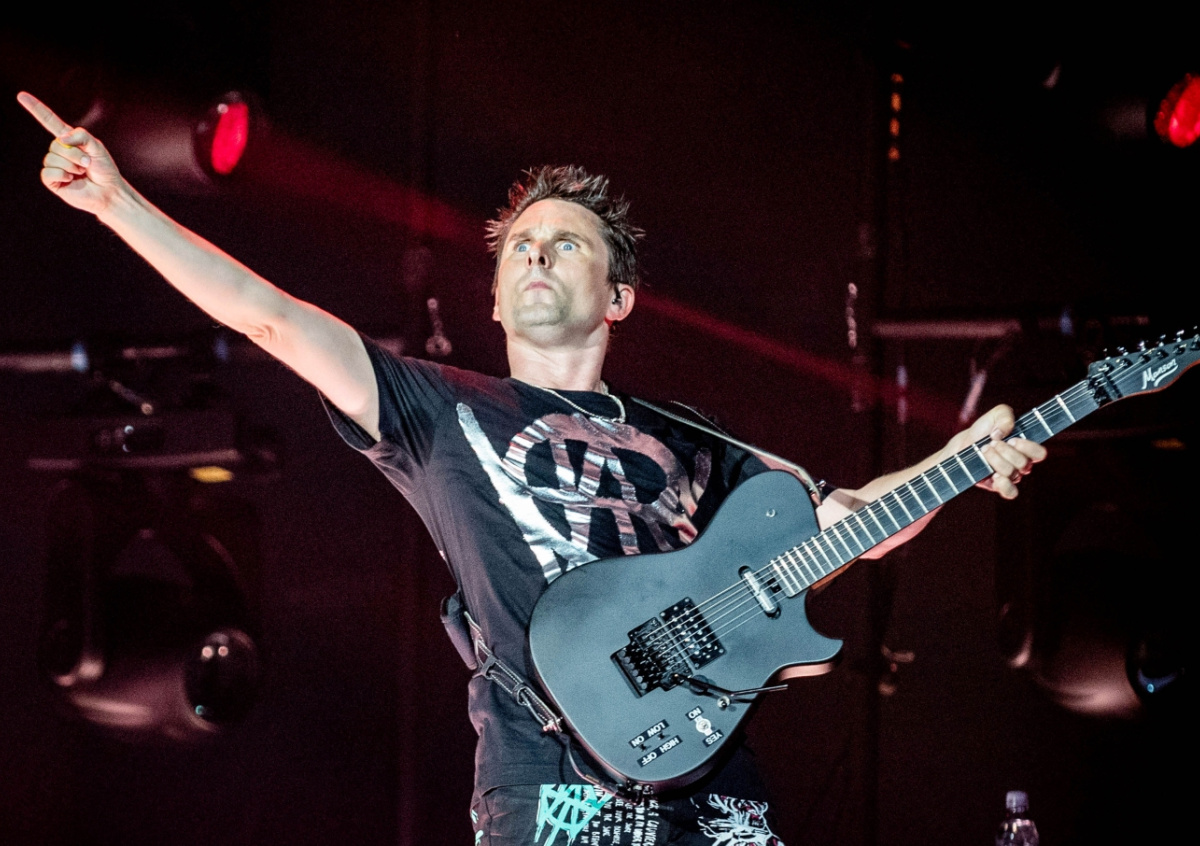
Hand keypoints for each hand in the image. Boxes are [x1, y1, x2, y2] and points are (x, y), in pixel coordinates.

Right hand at [17, 91, 124, 215]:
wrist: (109, 191)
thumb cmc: (103, 168)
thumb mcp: (96, 146)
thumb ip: (81, 136)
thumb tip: (61, 139)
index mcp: (68, 139)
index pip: (49, 121)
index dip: (36, 109)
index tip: (21, 95)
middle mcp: (59, 150)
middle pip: (56, 144)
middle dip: (75, 154)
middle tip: (87, 164)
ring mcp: (54, 165)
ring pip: (52, 158)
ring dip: (71, 166)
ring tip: (81, 172)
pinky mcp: (52, 180)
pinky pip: (48, 173)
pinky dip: (62, 175)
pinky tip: (71, 180)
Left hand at [948, 404, 1046, 499]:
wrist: (964, 443)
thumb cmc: (984, 429)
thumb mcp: (996, 414)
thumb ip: (1005, 415)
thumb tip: (1002, 433)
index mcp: (1026, 448)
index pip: (1040, 454)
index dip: (1028, 447)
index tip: (1012, 439)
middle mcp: (1022, 463)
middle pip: (1024, 463)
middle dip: (1006, 451)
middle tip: (992, 442)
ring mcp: (1011, 476)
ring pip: (1013, 474)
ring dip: (996, 460)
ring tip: (984, 450)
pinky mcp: (998, 486)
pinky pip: (1010, 492)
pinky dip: (1004, 484)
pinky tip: (993, 475)